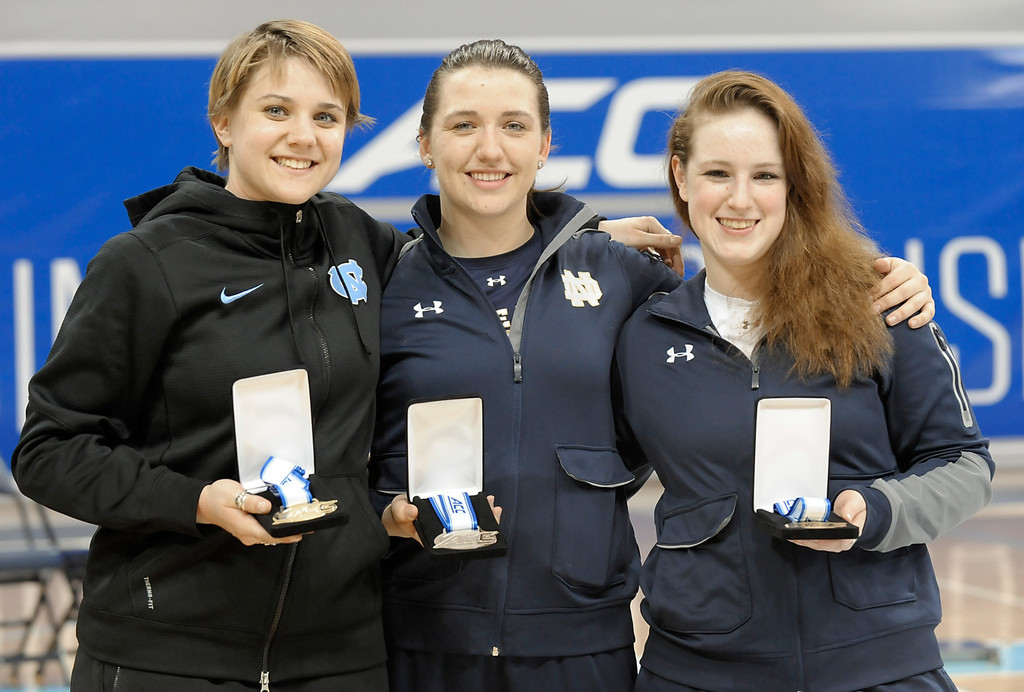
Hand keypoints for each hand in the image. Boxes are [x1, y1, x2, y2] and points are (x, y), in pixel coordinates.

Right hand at [196, 478, 300, 546]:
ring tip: (300, 520)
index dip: (286, 535)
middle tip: (307, 522)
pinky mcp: (249, 529)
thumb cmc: (217, 497)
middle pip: (273, 537)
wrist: (203, 502)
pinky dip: (276, 526)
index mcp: (245, 527)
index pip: (270, 535)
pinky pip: (266, 530)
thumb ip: (251, 502)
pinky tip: (285, 519)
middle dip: (290, 532)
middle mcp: (248, 534)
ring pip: (270, 535)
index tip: (301, 531)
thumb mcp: (233, 495)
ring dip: (284, 529)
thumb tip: (266, 507)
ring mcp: (248, 533)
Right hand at [383, 495, 502, 545]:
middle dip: (484, 522)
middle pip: (469, 531)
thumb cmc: (401, 514)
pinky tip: (485, 498)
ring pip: (471, 520)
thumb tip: (413, 511)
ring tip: (492, 503)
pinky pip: (467, 509)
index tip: (485, 531)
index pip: (458, 541)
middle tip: (495, 511)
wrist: (401, 510)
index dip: (474, 538)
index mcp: (435, 537)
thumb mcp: (398, 512)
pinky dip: (477, 504)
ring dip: (483, 512)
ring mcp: (450, 520)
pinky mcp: (451, 510)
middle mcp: (446, 530)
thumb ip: (402, 512)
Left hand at [598, 216, 684, 276]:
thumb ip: (659, 241)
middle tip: (676, 276)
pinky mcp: (637, 241)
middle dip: (673, 260)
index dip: (677, 257)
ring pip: (660, 248)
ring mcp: (643, 234)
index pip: (672, 241)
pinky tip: (657, 268)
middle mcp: (650, 227)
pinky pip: (651, 251)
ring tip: (668, 274)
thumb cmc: (616, 236)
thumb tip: (679, 241)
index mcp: (652, 224)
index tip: (679, 272)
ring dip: (665, 260)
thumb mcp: (639, 239)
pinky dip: (656, 259)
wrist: (596, 235)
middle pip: (668, 245)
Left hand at [788, 489, 865, 552]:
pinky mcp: (824, 540)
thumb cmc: (856, 505)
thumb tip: (846, 517)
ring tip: (789, 534)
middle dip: (804, 540)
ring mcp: (832, 543)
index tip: (807, 536)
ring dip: (801, 540)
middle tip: (791, 534)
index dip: (819, 540)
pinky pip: (812, 540)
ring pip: (814, 544)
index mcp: (850, 537)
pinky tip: (793, 533)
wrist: (855, 506)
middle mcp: (840, 543)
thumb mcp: (855, 502)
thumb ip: (850, 509)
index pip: (834, 542)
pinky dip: (802, 537)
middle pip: (820, 545)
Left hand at [872, 257, 933, 327]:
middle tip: (874, 310)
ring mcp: (926, 292)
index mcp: (908, 268)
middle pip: (903, 292)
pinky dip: (921, 319)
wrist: (906, 280)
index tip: (868, 298)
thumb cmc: (891, 274)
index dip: (879, 289)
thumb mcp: (887, 267)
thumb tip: (878, 264)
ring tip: (889, 321)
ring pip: (915, 303)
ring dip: (901, 313)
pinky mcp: (930, 304)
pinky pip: (929, 313)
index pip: (893, 279)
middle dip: (887, 302)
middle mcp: (920, 279)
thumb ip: (882, 265)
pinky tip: (910, 325)